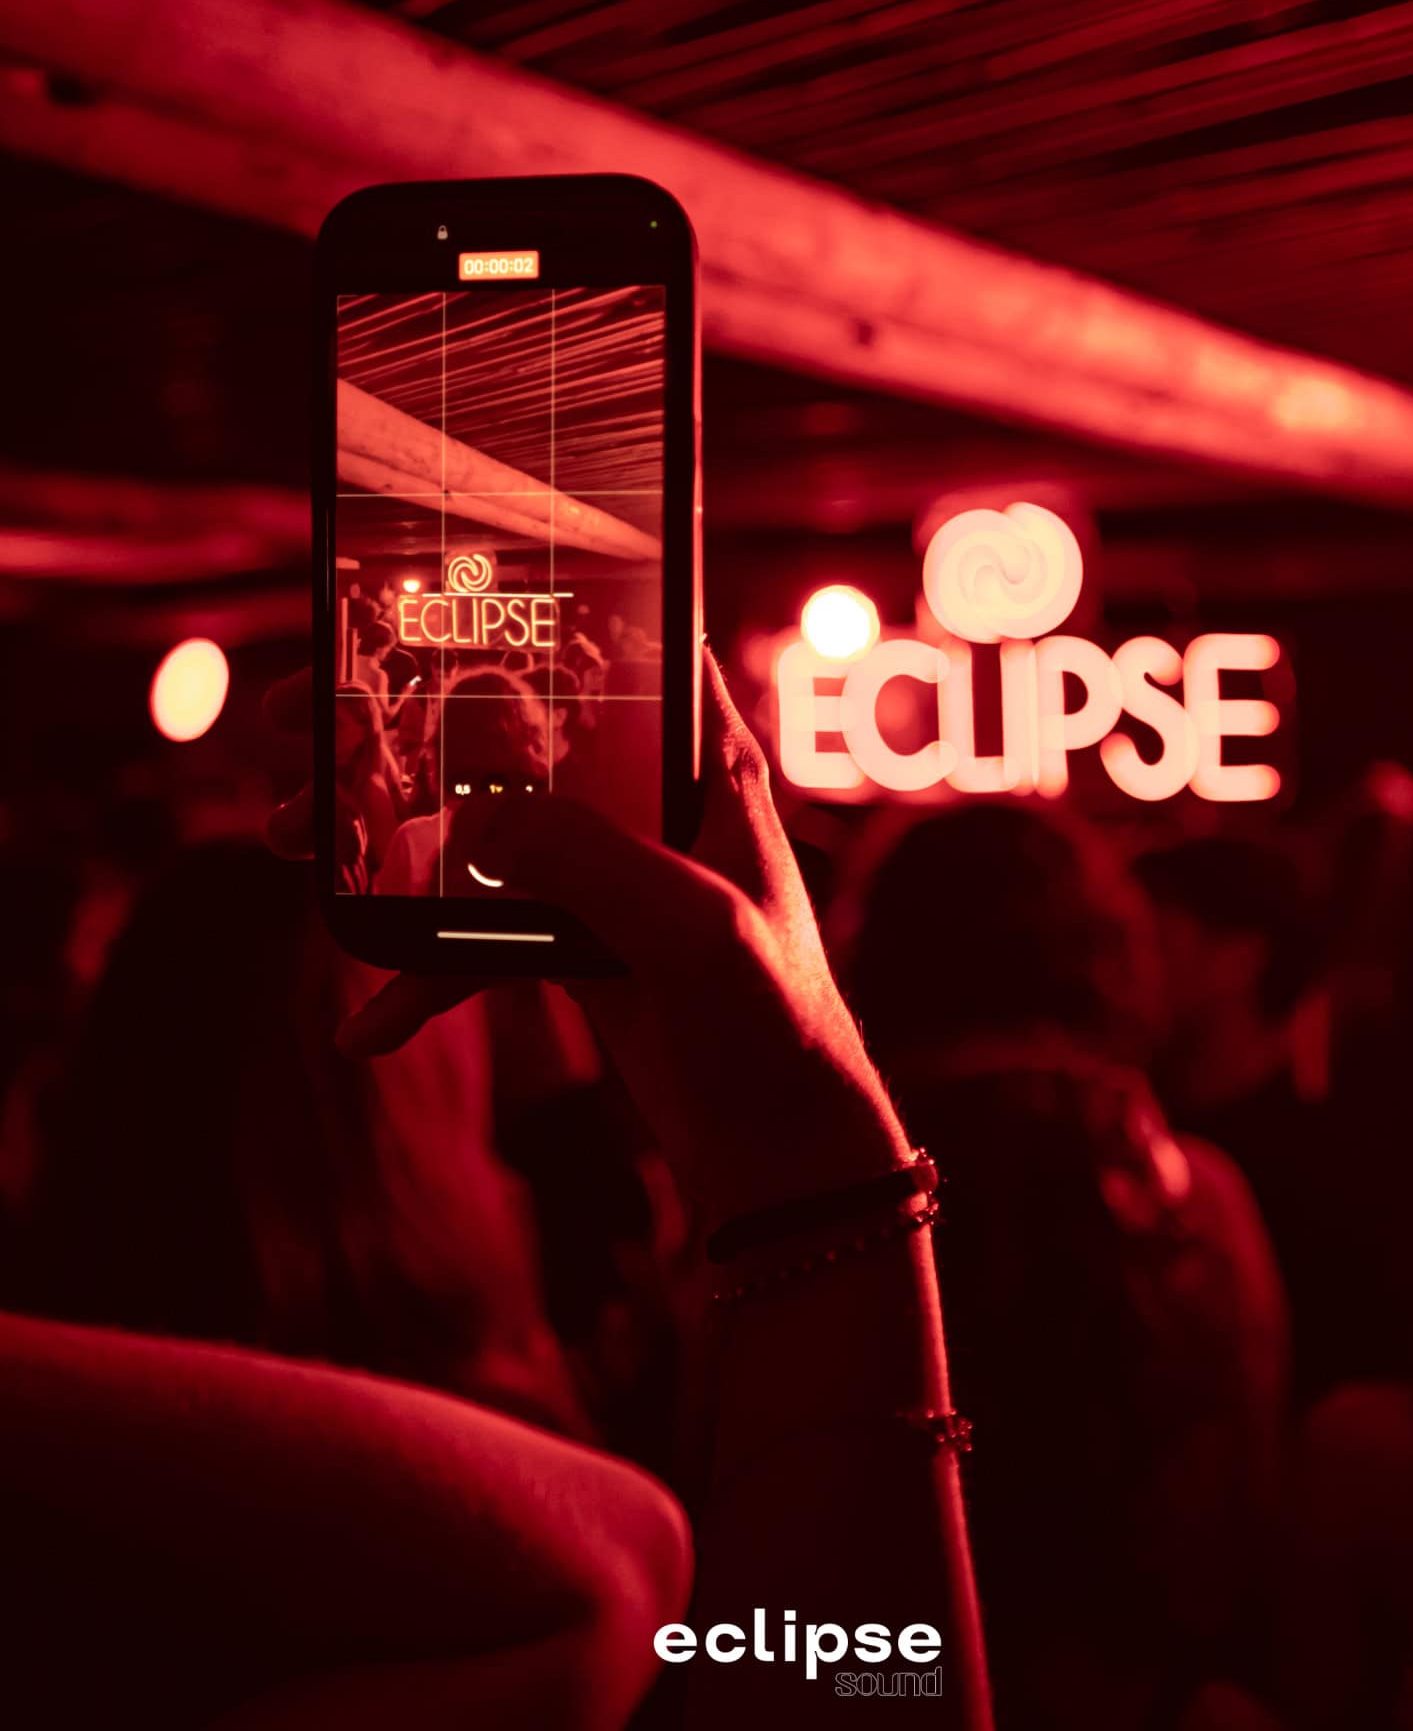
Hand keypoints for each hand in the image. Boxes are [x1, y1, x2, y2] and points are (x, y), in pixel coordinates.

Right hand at [267, 651, 907, 1225]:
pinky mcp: (571, 941)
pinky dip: (419, 973)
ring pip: (471, 830)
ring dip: (379, 836)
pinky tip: (369, 1024)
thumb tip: (477, 821)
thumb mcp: (697, 931)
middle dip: (397, 728)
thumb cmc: (778, 1024)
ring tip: (290, 839)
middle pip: (507, 735)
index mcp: (700, 764)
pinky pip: (473, 936)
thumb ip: (595, 864)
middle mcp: (646, 802)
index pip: (616, 653)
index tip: (412, 610)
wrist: (781, 1143)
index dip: (521, 620)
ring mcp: (602, 871)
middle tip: (297, 725)